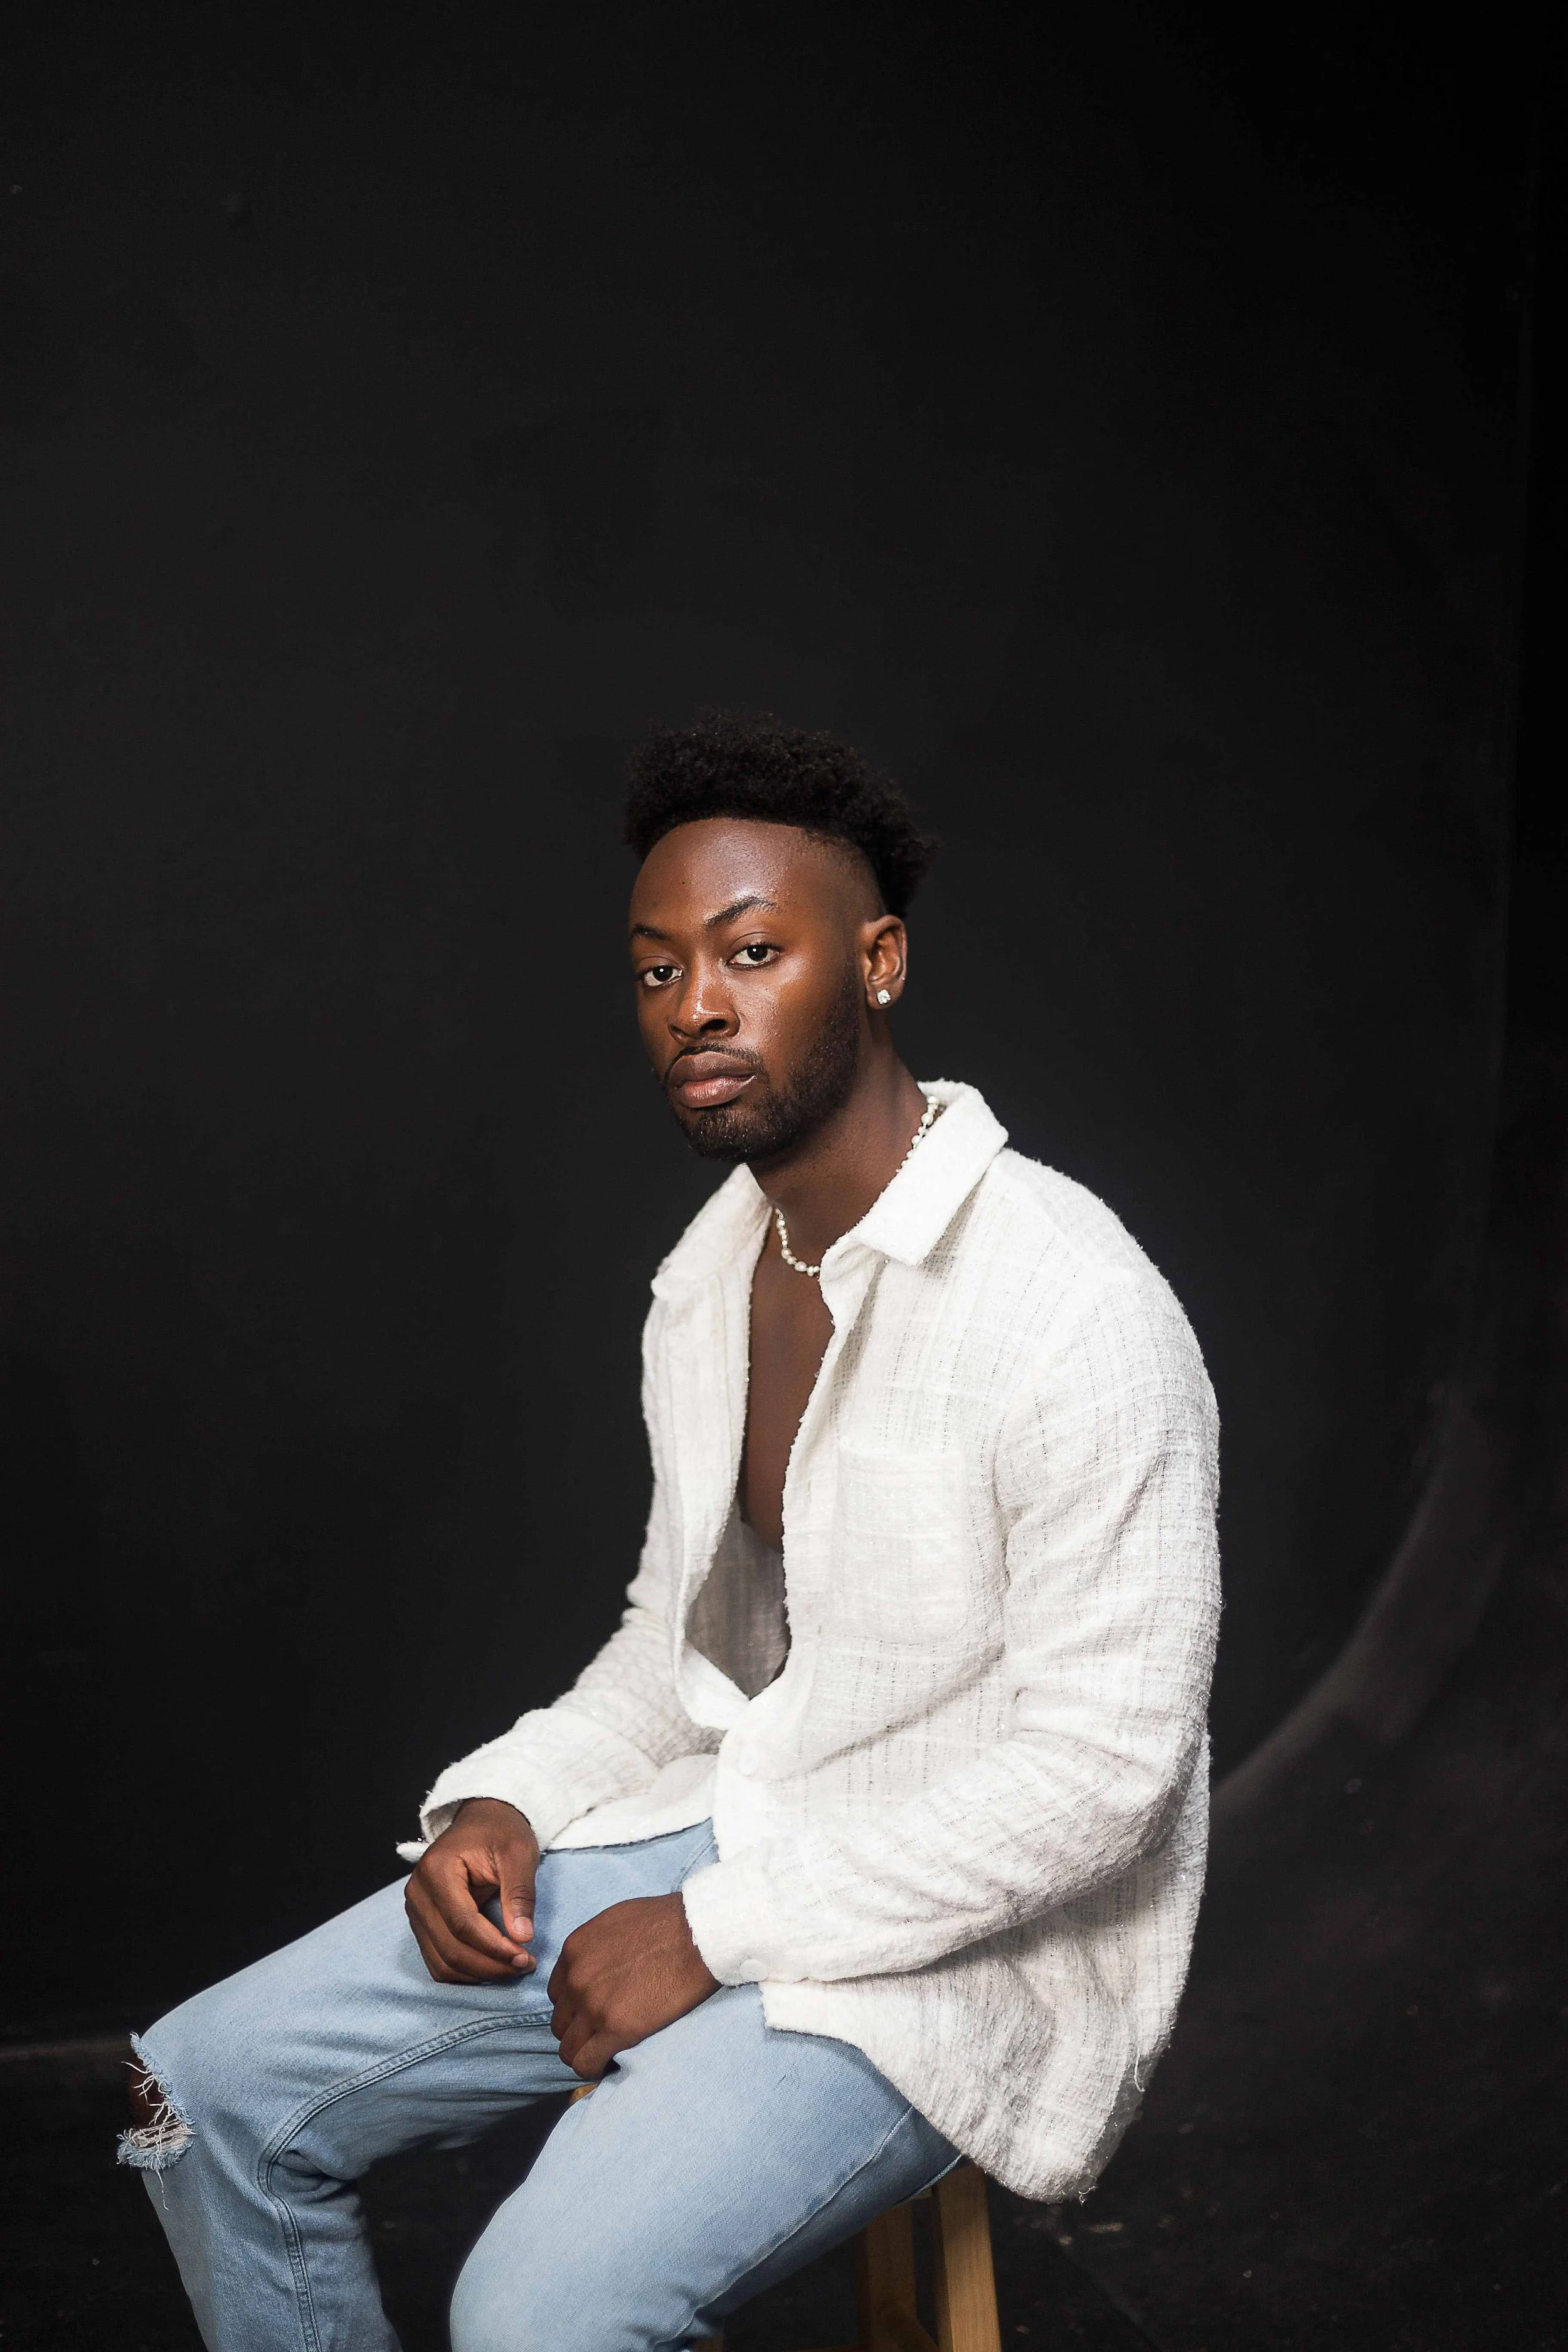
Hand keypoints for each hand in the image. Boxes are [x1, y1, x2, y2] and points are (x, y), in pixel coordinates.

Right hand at [405, 1797, 539, 1983]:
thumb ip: (519, 1893)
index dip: (494, 1947)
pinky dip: (465, 1971)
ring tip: (512, 1967)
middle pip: (449, 1948)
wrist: (482, 1821)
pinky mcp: (422, 1923)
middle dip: (490, 1965)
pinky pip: (438, 1960)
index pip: (462, 1924)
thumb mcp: (518, 1852)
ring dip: (478, 1973)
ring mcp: (415, 1910)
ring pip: (441, 1962)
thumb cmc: (500, 1832)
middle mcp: (417, 1893)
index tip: (526, 1956)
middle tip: (525, 1965)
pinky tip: (493, 1965)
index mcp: (436, 1870)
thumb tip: (522, 1937)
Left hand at [548, 1893, 719, 2076]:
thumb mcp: (614, 1923)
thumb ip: (594, 1948)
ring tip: (605, 2053)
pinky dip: (595, 2069)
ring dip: (585, 2053)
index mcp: (574, 1951)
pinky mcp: (616, 2029)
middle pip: (561, 2023)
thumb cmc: (664, 1922)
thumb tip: (595, 1965)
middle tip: (601, 2035)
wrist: (696, 1936)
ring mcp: (593, 2006)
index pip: (556, 1995)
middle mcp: (576, 1980)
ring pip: (568, 2049)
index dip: (574, 2007)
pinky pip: (586, 2064)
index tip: (591, 2013)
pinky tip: (608, 2065)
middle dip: (578, 2031)